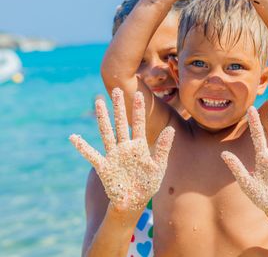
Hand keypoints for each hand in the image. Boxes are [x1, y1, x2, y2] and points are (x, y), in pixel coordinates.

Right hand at [69, 88, 173, 211]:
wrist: (134, 202)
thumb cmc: (147, 184)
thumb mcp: (159, 166)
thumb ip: (163, 148)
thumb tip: (171, 129)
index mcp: (139, 146)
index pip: (139, 123)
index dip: (138, 109)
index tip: (139, 94)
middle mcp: (125, 147)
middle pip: (121, 122)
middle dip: (119, 107)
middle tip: (116, 90)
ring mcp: (113, 155)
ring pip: (106, 132)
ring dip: (102, 118)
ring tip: (98, 102)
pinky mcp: (104, 166)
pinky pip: (91, 155)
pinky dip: (82, 147)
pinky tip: (73, 137)